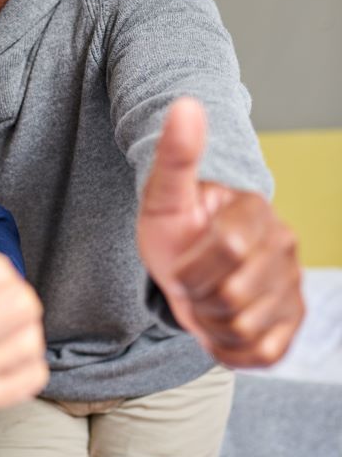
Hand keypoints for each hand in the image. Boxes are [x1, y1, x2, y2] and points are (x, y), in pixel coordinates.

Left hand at [138, 97, 304, 366]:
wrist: (184, 260)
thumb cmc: (172, 226)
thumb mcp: (163, 193)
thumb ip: (176, 153)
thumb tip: (186, 104)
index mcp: (255, 211)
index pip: (227, 249)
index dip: (191, 266)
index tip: (179, 260)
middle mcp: (283, 245)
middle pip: (234, 294)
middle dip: (198, 294)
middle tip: (191, 280)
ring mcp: (292, 284)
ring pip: (246, 327)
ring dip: (210, 321)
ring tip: (204, 297)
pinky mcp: (294, 319)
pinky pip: (262, 353)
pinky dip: (228, 347)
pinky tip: (218, 322)